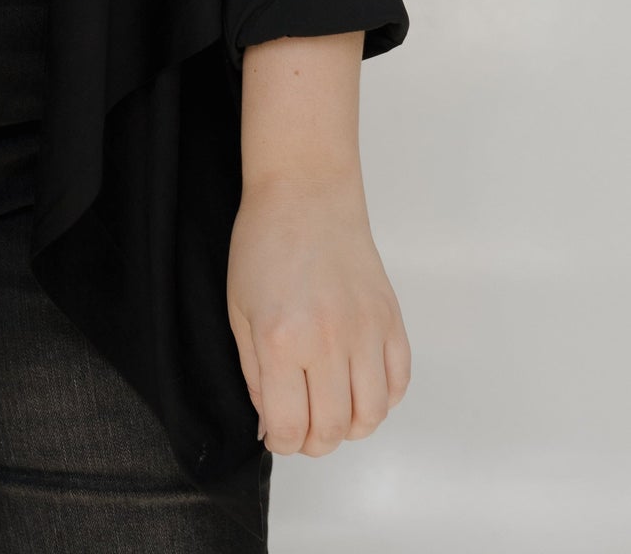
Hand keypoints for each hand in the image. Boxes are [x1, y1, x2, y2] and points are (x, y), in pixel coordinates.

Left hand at [226, 171, 410, 456]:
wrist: (305, 194)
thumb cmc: (264, 245)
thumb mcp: (239, 312)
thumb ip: (255, 375)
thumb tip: (273, 423)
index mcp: (281, 339)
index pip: (290, 427)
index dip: (282, 442)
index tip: (277, 435)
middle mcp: (329, 340)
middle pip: (333, 429)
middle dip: (314, 442)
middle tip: (301, 428)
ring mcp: (366, 331)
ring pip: (372, 415)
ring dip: (350, 426)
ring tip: (331, 408)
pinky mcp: (391, 320)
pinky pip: (398, 383)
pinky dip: (382, 398)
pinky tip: (358, 385)